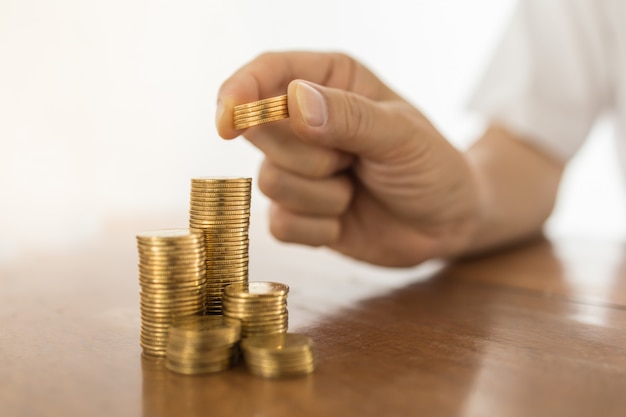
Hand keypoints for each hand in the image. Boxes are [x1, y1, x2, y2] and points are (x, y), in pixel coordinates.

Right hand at [216, 52, 479, 265]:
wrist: (446, 224)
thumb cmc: (432, 167)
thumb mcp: (402, 136)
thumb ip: (350, 117)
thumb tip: (293, 103)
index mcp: (330, 82)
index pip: (268, 72)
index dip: (240, 92)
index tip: (227, 120)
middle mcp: (306, 122)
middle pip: (260, 131)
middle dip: (310, 156)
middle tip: (353, 161)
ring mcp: (298, 169)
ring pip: (269, 181)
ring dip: (322, 195)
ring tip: (357, 189)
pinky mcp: (297, 212)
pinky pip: (280, 223)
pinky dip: (318, 227)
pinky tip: (346, 218)